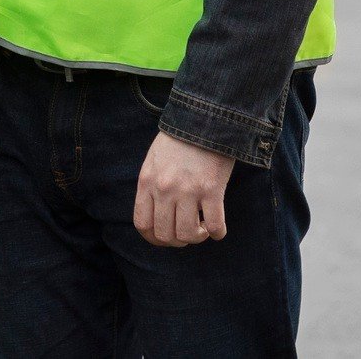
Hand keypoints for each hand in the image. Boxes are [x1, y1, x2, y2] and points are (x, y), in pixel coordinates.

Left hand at [133, 131, 234, 246]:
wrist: (203, 119)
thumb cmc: (179, 139)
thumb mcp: (154, 160)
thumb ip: (152, 185)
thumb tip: (158, 213)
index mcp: (147, 181)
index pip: (142, 224)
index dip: (154, 238)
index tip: (166, 238)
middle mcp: (164, 189)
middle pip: (165, 234)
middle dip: (177, 241)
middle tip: (187, 233)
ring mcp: (187, 191)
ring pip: (188, 235)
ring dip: (196, 238)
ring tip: (202, 228)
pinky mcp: (211, 190)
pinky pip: (214, 226)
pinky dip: (217, 233)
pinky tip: (217, 229)